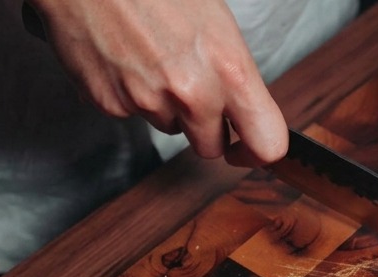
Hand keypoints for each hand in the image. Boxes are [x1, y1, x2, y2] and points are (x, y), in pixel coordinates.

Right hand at [30, 0, 286, 164]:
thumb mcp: (217, 21)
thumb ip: (233, 72)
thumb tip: (243, 104)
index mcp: (231, 70)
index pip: (267, 144)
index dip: (258, 154)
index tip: (248, 150)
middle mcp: (193, 94)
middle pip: (210, 147)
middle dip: (205, 129)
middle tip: (192, 91)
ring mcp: (149, 102)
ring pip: (169, 128)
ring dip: (166, 106)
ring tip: (152, 57)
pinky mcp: (111, 104)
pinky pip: (130, 113)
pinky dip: (129, 94)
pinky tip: (125, 57)